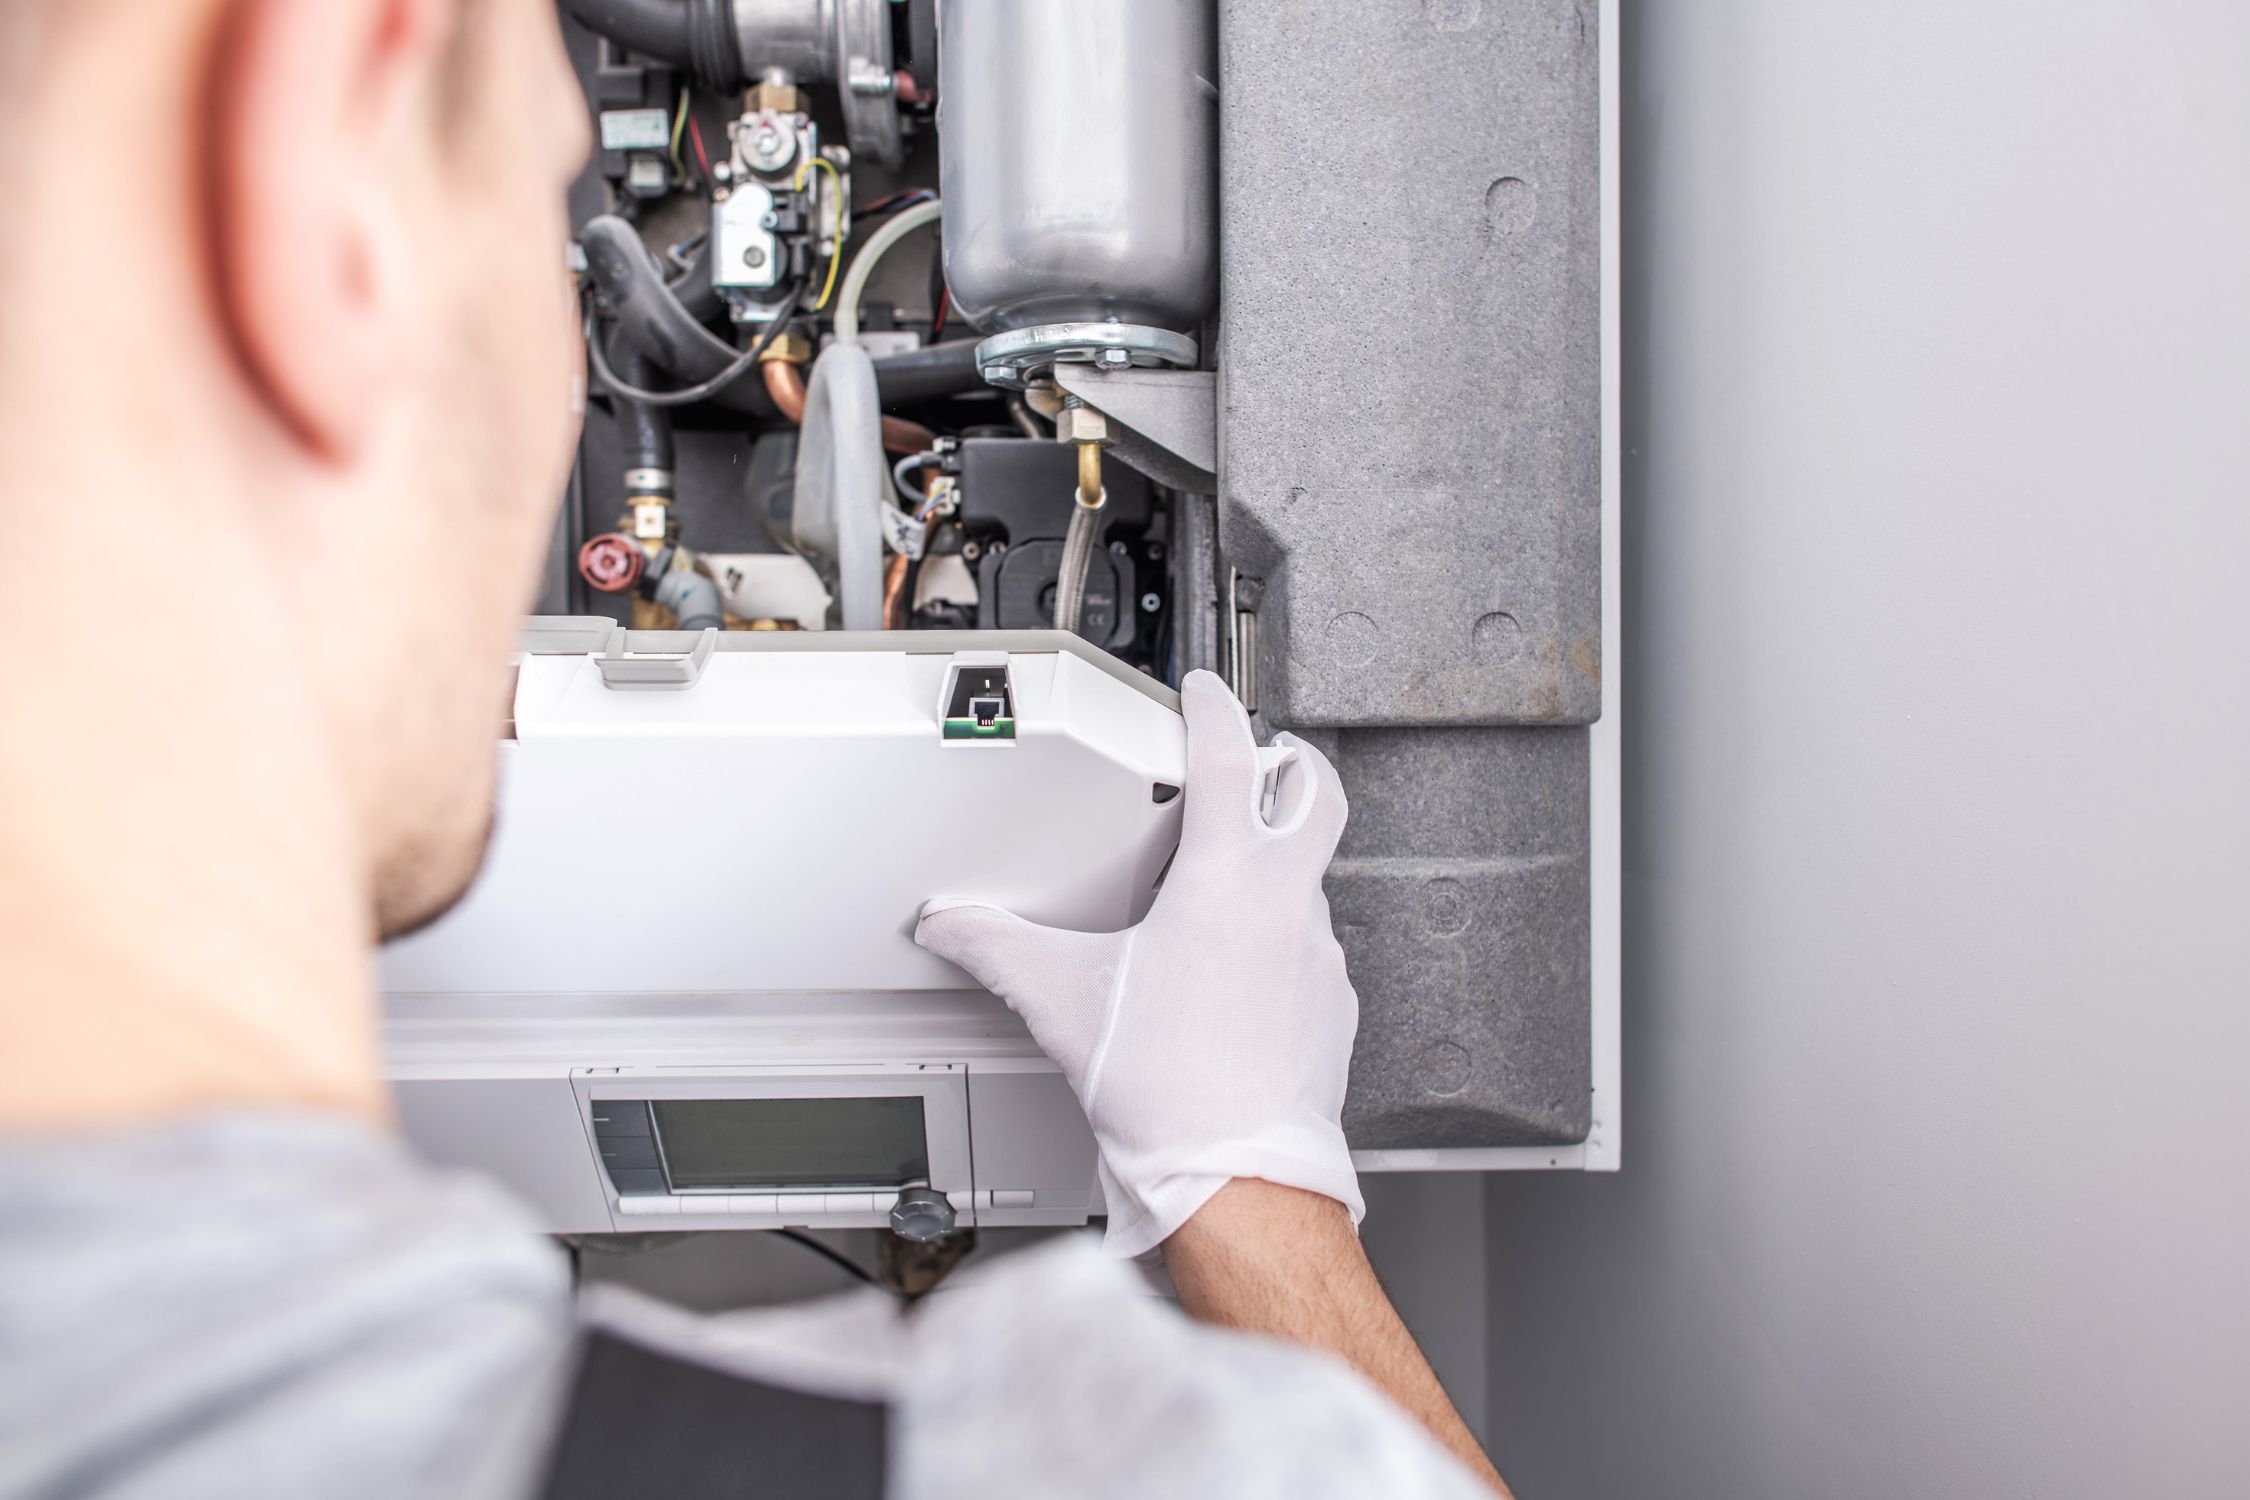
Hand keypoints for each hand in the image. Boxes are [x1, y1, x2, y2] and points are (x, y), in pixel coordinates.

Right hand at [915, 670, 1362, 1256]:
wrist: (1239, 1181)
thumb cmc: (1169, 1094)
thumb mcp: (1063, 1003)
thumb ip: (996, 949)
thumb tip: (950, 926)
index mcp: (1226, 882)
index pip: (1233, 758)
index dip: (1217, 709)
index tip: (1207, 692)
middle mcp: (1287, 907)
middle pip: (1317, 795)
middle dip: (1294, 762)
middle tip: (1266, 754)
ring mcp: (1320, 957)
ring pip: (1311, 879)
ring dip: (1277, 864)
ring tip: (1224, 884)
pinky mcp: (1331, 1007)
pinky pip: (1312, 948)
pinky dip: (1280, 938)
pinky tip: (1238, 971)